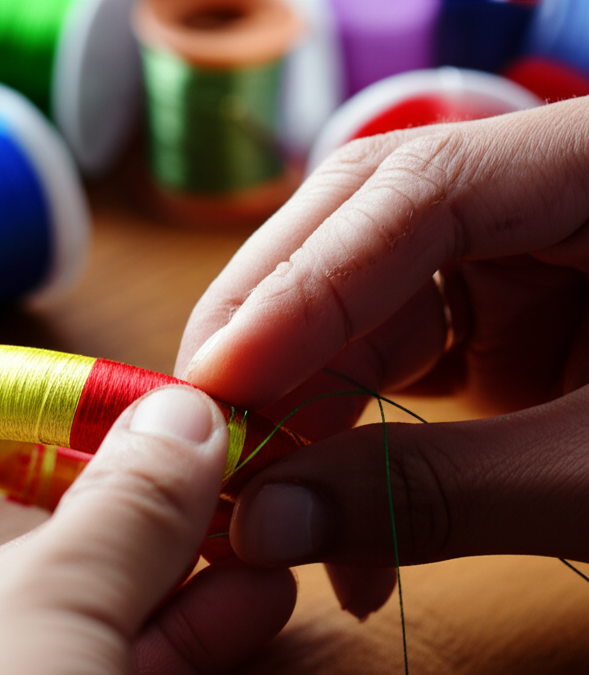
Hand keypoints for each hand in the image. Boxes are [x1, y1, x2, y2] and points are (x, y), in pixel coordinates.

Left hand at [0, 387, 295, 674]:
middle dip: (164, 558)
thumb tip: (175, 413)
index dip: (96, 514)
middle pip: (64, 620)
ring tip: (273, 546)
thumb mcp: (33, 627)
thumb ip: (105, 522)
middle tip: (250, 495)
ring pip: (115, 663)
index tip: (187, 458)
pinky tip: (252, 606)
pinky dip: (199, 658)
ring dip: (200, 610)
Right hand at [175, 96, 588, 617]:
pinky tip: (340, 522)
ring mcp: (518, 255)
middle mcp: (543, 191)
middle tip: (212, 439)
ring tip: (277, 517)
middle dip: (278, 346)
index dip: (303, 285)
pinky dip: (355, 440)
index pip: (419, 187)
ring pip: (362, 307)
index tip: (218, 383)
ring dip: (309, 416)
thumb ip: (436, 493)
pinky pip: (396, 360)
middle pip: (361, 232)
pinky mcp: (503, 319)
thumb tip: (264, 523)